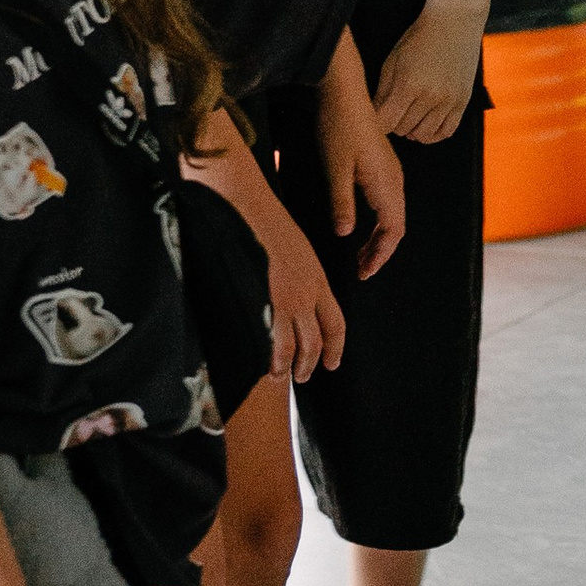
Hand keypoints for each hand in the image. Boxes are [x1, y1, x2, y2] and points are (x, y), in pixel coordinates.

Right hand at [261, 212, 343, 379]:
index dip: (336, 348)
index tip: (333, 363)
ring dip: (290, 367)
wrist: (250, 209)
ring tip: (281, 377)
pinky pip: (271, 339)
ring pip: (294, 347)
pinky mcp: (262, 299)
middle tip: (304, 376)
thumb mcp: (300, 252)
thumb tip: (299, 294)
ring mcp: (284, 299)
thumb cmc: (270, 225)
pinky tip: (264, 367)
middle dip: (311, 364)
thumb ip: (302, 277)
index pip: (336, 324)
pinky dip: (270, 358)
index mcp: (318, 281)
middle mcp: (306, 294)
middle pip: (316, 342)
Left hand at [318, 59, 406, 279]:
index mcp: (386, 184)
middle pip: (396, 226)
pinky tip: (362, 226)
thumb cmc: (338, 126)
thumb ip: (341, 203)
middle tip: (360, 271)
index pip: (393, 231)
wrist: (343, 91)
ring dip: (379, 238)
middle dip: (380, 252)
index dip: (380, 255)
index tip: (364, 273)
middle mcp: (395, 180)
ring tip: (359, 255)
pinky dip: (378, 223)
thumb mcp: (334, 167)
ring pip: (393, 215)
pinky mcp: (383, 166)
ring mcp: (391, 172)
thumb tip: (345, 235)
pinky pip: (388, 203)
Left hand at [374, 0, 485, 148]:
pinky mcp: (463, 102)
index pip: (384, 123)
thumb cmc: (418, 38)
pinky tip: (424, 125)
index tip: (375, 115)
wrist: (454, 20)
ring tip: (408, 117)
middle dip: (393, 123)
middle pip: (402, 130)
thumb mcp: (392, 61)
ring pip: (423, 135)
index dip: (376, 122)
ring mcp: (449, 101)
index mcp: (407, 84)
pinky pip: (446, 132)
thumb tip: (373, 116)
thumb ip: (382, 92)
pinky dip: (433, 135)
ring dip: (411, 130)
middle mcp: (430, 96)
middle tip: (392, 111)